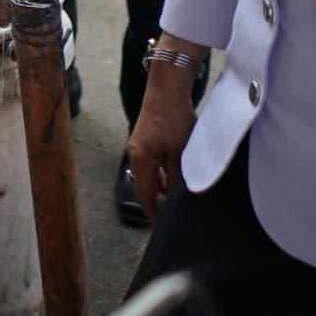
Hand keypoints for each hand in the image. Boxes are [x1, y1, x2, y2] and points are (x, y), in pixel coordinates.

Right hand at [125, 48, 200, 223]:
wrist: (165, 91)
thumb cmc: (174, 121)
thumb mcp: (180, 152)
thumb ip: (177, 176)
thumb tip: (176, 195)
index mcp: (141, 162)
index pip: (145, 195)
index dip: (154, 211)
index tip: (163, 224)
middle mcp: (135, 156)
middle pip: (143, 186)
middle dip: (156, 201)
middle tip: (171, 213)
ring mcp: (137, 146)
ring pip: (147, 175)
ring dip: (160, 187)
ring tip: (175, 197)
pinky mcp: (143, 139)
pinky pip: (150, 164)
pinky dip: (160, 174)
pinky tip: (173, 175)